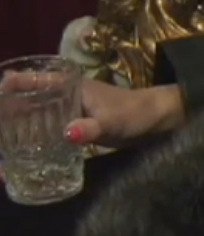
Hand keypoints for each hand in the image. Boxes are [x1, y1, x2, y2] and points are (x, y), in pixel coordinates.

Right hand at [0, 77, 182, 182]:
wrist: (156, 122)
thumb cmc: (135, 113)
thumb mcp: (113, 121)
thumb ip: (92, 128)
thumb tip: (67, 134)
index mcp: (70, 85)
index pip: (33, 79)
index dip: (11, 83)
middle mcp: (63, 96)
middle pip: (26, 100)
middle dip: (5, 112)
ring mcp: (67, 112)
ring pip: (33, 116)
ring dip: (15, 128)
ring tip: (3, 150)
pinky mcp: (72, 127)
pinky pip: (44, 131)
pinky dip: (31, 140)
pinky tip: (19, 157)